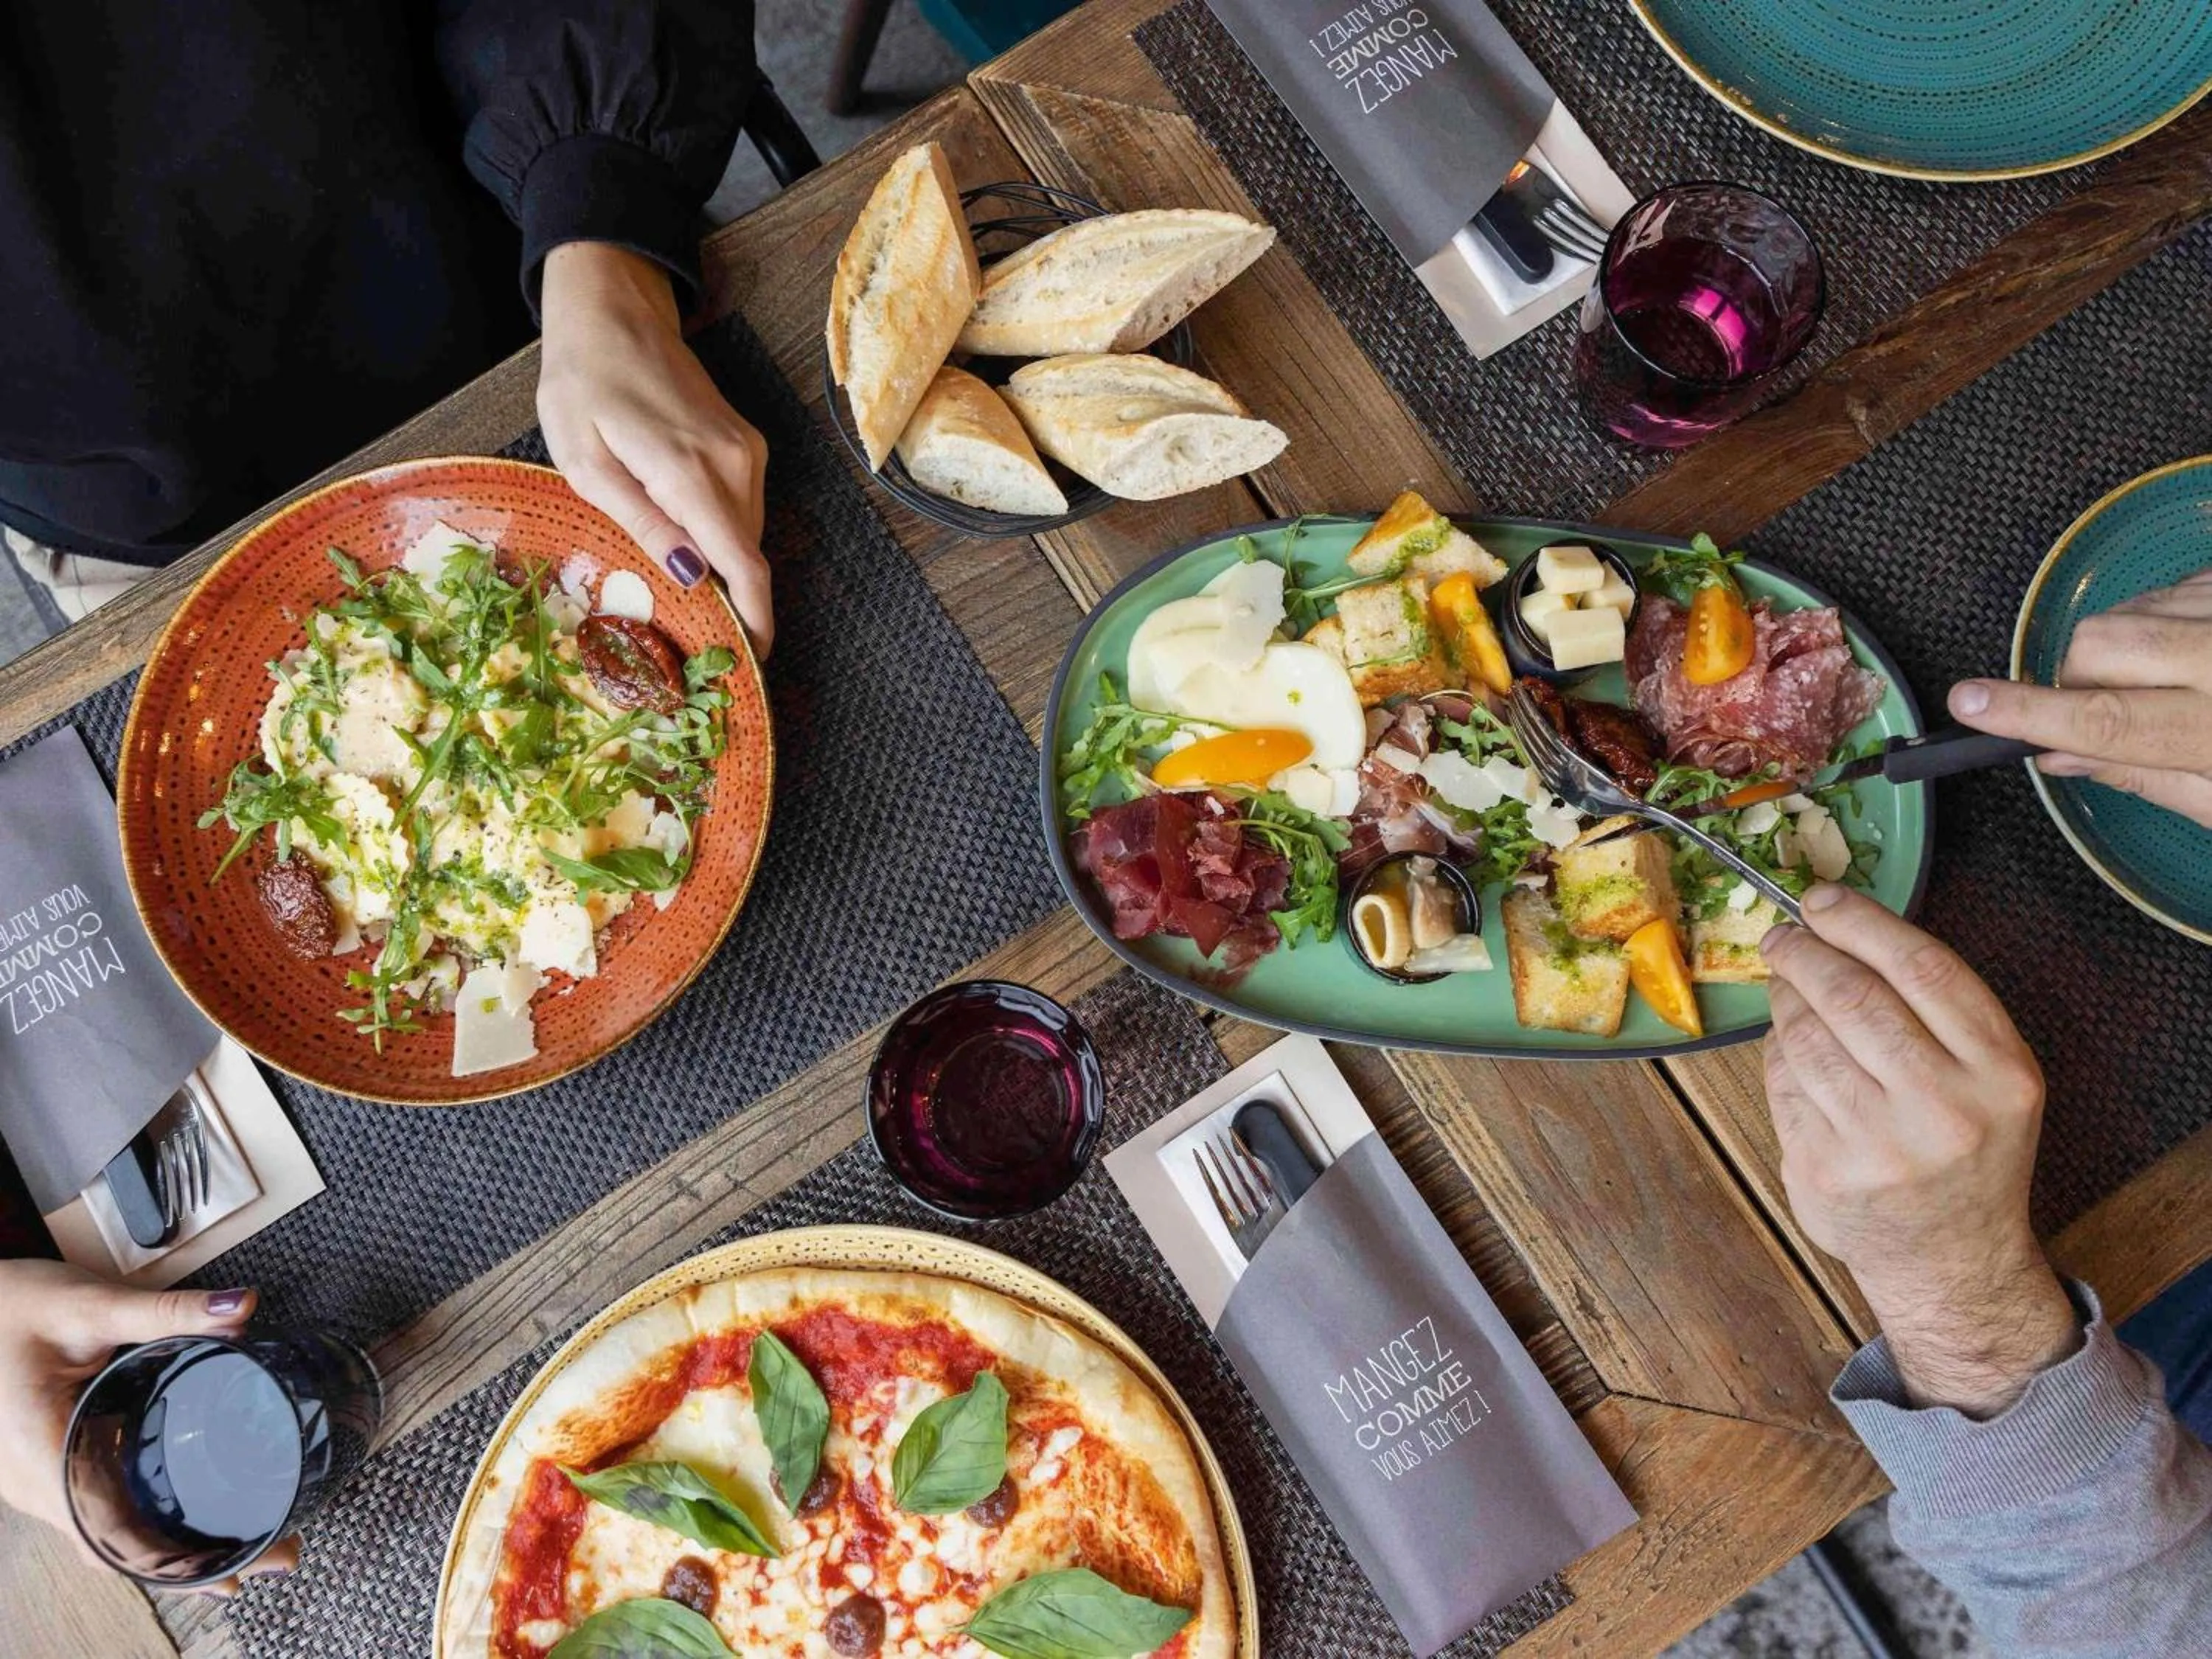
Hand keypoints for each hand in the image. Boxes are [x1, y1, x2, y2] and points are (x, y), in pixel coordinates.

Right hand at [0, 1262, 295, 1593]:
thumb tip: (241, 1310)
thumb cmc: (11, 1308)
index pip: (109, 1536)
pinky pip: (101, 1511)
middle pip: (118, 1547)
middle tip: (274, 1554)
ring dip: (175, 1547)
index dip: (173, 1563)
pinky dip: (148, 1525)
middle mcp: (35, 1484)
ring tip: (251, 1543)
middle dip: (194, 1561)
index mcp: (39, 1456)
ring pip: (108, 1536)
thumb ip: (168, 1313)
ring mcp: (39, 1482)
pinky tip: (195, 1521)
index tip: (237, 1571)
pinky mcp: (51, 1468)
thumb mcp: (90, 1306)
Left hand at [537, 242, 774, 654]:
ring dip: (722, 566)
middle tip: (690, 636)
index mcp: (692, 472)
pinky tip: (683, 538)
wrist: (613, 310)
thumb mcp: (587, 463)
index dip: (754, 620)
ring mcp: (746, 452)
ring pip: (745, 533)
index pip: (745, 564)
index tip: (751, 662)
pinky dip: (720, 534)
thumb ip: (643, 523)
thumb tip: (693, 579)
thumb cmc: (583, 384)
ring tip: (681, 588)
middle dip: (731, 600)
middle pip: (747, 555)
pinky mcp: (744, 445)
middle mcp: (735, 464)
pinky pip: (740, 507)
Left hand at [1759, 886, 2078, 1416]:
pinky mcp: (1826, 1172)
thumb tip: (1836, 926)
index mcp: (2001, 1072)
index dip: (1862, 921)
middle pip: (1854, 995)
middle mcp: (1946, 1108)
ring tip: (1784, 986)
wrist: (1951, 1259)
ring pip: (1807, 1037)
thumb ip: (1934, 1007)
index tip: (1820, 899)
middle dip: (1806, 953)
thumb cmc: (1965, 1145)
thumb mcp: (1990, 1076)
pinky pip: (1784, 1084)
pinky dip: (1779, 1056)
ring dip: (1784, 1000)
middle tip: (1782, 937)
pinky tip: (1790, 1049)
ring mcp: (1882, 1145)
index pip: (1922, 967)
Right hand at [1949, 568, 2211, 825]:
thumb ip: (2143, 776)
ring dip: (2119, 648)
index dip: (2029, 713)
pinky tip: (2191, 647)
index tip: (1969, 704)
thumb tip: (2056, 754)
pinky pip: (2161, 590)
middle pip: (2098, 645)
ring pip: (2122, 612)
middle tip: (2109, 703)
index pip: (2106, 721)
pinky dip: (2157, 621)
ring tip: (2165, 676)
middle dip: (2078, 675)